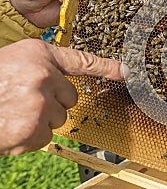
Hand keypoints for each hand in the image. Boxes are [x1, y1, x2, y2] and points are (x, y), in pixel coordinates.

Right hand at [0, 39, 123, 154]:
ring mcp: (40, 103)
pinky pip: (45, 136)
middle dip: (52, 102)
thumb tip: (65, 86)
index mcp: (39, 55)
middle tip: (24, 99)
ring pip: (59, 118)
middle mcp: (43, 76)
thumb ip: (42, 69)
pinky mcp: (34, 129)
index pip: (82, 61)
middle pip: (70, 97)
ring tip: (14, 112)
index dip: (108, 67)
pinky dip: (31, 136)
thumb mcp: (15, 63)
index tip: (127, 71)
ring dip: (41, 120)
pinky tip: (12, 126)